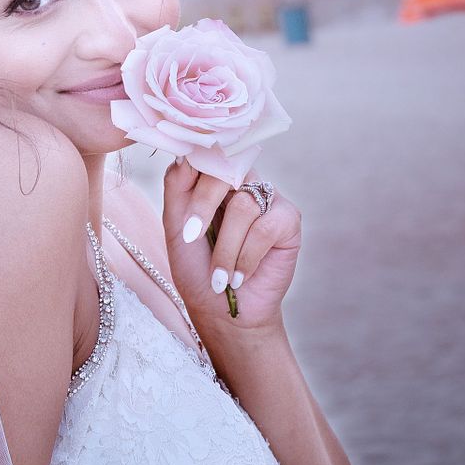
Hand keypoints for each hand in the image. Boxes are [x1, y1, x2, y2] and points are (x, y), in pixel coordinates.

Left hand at [161, 155, 300, 338]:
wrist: (223, 310)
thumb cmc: (198, 269)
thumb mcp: (176, 228)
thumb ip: (177, 188)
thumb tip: (185, 154)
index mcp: (212, 179)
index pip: (205, 156)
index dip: (192, 170)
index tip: (178, 195)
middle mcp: (241, 182)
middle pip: (224, 171)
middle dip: (202, 207)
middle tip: (189, 238)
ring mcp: (266, 197)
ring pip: (243, 206)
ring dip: (226, 248)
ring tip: (219, 276)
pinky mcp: (288, 218)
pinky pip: (265, 228)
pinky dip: (246, 257)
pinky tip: (240, 276)